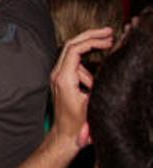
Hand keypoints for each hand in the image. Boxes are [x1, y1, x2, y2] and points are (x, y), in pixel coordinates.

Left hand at [49, 27, 114, 150]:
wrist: (65, 136)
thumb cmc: (78, 125)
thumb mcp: (92, 103)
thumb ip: (97, 84)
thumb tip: (107, 69)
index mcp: (64, 78)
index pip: (74, 49)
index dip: (93, 40)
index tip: (109, 39)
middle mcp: (58, 74)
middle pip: (71, 45)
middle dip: (90, 36)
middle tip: (109, 31)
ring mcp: (58, 77)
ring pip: (72, 53)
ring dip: (90, 48)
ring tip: (108, 44)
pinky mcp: (62, 81)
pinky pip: (75, 65)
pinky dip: (87, 63)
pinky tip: (99, 71)